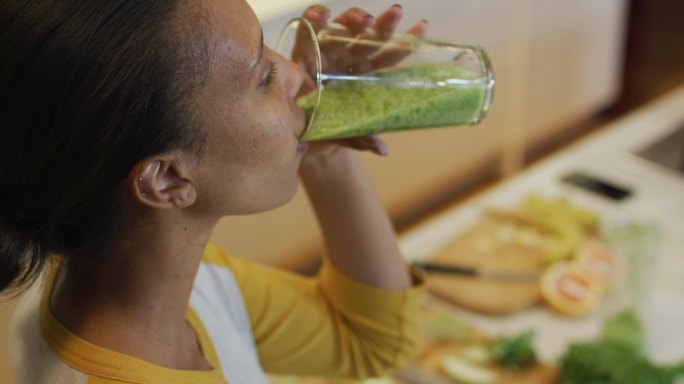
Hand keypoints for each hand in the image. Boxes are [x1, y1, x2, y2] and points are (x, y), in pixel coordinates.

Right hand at [294, 5, 427, 158]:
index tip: (422, 28)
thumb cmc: (330, 128)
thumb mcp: (347, 135)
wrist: (301, 130)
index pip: (389, 56)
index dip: (405, 43)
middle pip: (369, 36)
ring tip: (364, 21)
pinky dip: (314, 17)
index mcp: (366, 74)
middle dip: (384, 25)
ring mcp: (328, 51)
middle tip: (395, 14)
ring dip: (355, 18)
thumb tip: (383, 149)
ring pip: (343, 26)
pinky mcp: (304, 49)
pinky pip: (308, 28)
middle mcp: (349, 58)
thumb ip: (364, 138)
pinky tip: (322, 15)